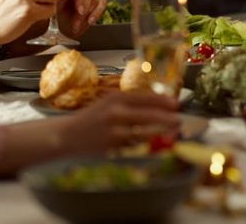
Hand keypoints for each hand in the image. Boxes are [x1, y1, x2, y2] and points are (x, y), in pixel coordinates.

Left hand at [58, 0, 106, 36]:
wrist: (63, 22)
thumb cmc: (58, 10)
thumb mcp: (58, 3)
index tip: (79, 11)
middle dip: (84, 9)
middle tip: (77, 22)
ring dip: (86, 15)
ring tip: (76, 26)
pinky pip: (102, 4)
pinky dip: (96, 14)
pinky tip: (89, 22)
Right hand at [58, 91, 180, 152]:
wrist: (67, 135)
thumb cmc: (93, 118)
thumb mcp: (109, 103)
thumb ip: (130, 103)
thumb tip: (160, 105)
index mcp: (116, 98)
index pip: (146, 98)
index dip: (164, 101)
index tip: (176, 104)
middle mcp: (115, 112)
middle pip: (149, 115)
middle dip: (167, 118)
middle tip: (178, 121)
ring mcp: (113, 131)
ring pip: (145, 133)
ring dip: (161, 133)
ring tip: (172, 134)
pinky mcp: (112, 147)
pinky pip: (135, 146)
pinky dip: (146, 146)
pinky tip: (155, 146)